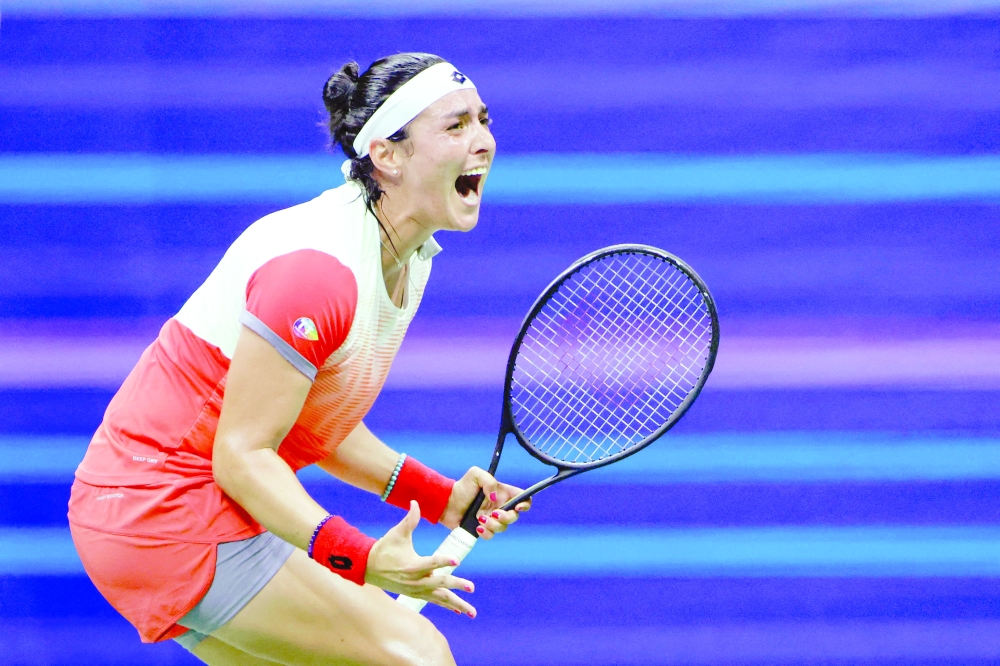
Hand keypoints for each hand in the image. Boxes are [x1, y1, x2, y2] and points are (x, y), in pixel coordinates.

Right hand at [365, 501, 477, 615]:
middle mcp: (416, 580)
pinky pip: (435, 601)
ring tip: (472, 611)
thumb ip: (410, 519)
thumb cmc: (385, 548)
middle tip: (471, 587)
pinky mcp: (416, 594)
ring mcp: (416, 589)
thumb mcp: (397, 532)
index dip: (444, 561)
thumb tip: (415, 502)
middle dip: (456, 585)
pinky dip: (447, 605)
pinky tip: (459, 610)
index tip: (456, 561)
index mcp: (412, 565)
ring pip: (440, 598)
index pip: (431, 562)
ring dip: (457, 604)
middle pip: (440, 584)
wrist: (368, 567)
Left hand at [439, 466, 531, 538]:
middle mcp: (500, 507)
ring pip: (503, 527)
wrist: (447, 503)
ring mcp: (492, 519)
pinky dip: (486, 533)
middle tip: (493, 514)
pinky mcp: (483, 529)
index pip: (523, 498)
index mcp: (503, 493)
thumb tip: (495, 498)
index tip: (518, 507)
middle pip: (514, 516)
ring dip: (493, 525)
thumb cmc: (462, 487)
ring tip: (479, 519)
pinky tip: (477, 527)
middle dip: (506, 517)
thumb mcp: (475, 475)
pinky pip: (491, 535)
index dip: (525, 504)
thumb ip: (488, 481)